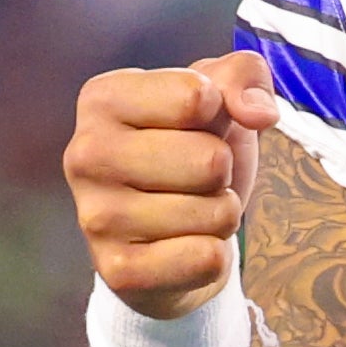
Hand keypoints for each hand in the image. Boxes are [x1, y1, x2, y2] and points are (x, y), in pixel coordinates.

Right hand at [66, 56, 277, 310]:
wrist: (167, 240)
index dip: (219, 114)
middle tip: (194, 179)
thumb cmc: (190, 156)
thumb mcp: (219, 99)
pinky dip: (213, 256)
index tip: (197, 126)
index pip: (198, 96)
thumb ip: (243, 75)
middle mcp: (86, 153)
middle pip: (210, 159)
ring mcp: (96, 216)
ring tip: (189, 211)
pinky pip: (207, 258)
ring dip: (220, 215)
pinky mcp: (117, 271)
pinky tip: (182, 247)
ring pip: (215, 212)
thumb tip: (259, 111)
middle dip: (222, 172)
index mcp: (103, 98)